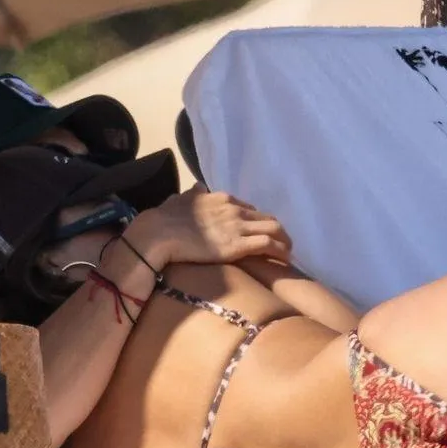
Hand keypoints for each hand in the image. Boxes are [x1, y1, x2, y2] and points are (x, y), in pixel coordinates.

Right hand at [128, 189, 291, 268]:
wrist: (159, 234)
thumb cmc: (165, 220)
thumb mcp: (179, 200)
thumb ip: (191, 195)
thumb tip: (197, 187)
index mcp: (221, 199)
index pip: (249, 209)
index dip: (257, 222)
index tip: (259, 232)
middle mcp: (234, 209)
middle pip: (266, 218)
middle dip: (276, 231)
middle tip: (280, 243)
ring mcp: (238, 226)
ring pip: (274, 229)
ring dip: (284, 241)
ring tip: (287, 253)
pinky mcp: (239, 244)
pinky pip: (269, 245)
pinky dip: (280, 251)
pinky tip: (284, 259)